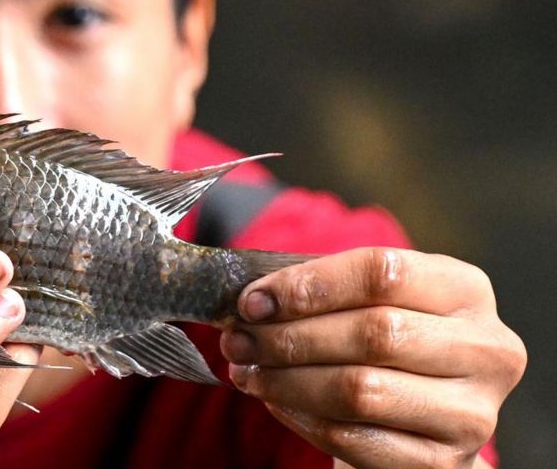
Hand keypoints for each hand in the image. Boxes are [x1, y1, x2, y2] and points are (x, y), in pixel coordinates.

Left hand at [220, 248, 525, 468]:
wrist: (425, 416)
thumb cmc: (388, 343)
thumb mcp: (371, 302)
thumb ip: (322, 291)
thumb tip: (251, 299)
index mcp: (465, 290)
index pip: (382, 272)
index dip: (308, 285)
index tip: (253, 300)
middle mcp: (485, 349)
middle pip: (372, 332)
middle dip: (288, 336)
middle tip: (237, 338)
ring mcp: (472, 412)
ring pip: (359, 390)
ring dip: (286, 379)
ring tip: (246, 369)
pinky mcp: (444, 463)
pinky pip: (353, 438)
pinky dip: (300, 417)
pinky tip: (274, 400)